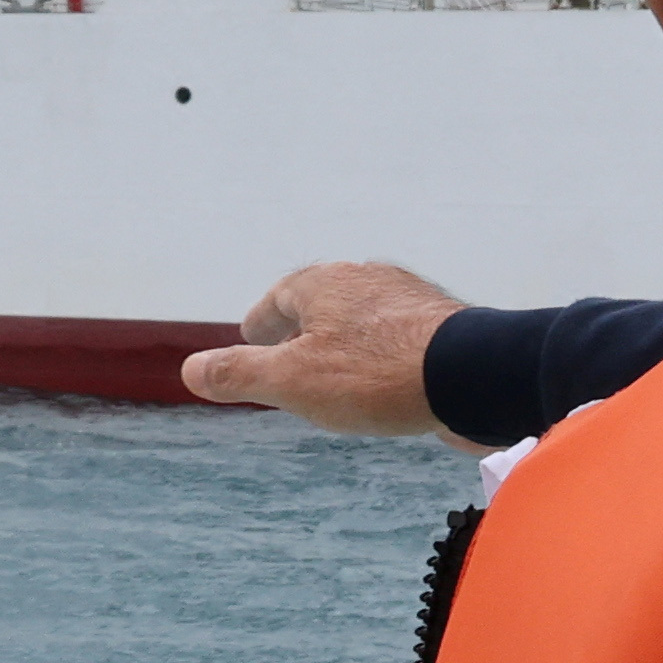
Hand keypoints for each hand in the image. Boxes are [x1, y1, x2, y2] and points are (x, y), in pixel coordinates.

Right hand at [180, 259, 470, 435]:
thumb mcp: (291, 381)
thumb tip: (188, 368)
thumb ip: (239, 373)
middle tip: (286, 358)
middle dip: (301, 329)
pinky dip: (379, 354)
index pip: (278, 299)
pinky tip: (384, 384)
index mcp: (323, 283)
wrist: (473, 376)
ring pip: (362, 318)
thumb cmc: (375, 376)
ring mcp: (409, 299)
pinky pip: (397, 337)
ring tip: (334, 375)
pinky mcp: (444, 326)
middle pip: (321, 303)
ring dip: (342, 342)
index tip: (249, 340)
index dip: (260, 324)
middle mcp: (366, 279)